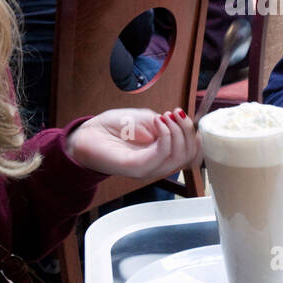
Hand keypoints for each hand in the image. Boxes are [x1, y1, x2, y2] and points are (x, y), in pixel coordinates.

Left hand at [65, 108, 200, 178]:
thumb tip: (184, 123)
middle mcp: (158, 164)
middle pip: (188, 156)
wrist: (87, 133)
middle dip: (187, 131)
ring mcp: (148, 168)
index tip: (185, 116)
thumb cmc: (114, 127)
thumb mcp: (148, 119)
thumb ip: (167, 124)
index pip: (192, 154)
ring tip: (165, 117)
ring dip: (177, 132)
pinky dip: (165, 135)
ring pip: (179, 157)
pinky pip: (161, 156)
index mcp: (162, 154)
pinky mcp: (136, 167)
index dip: (195, 136)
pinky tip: (158, 121)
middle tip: (175, 113)